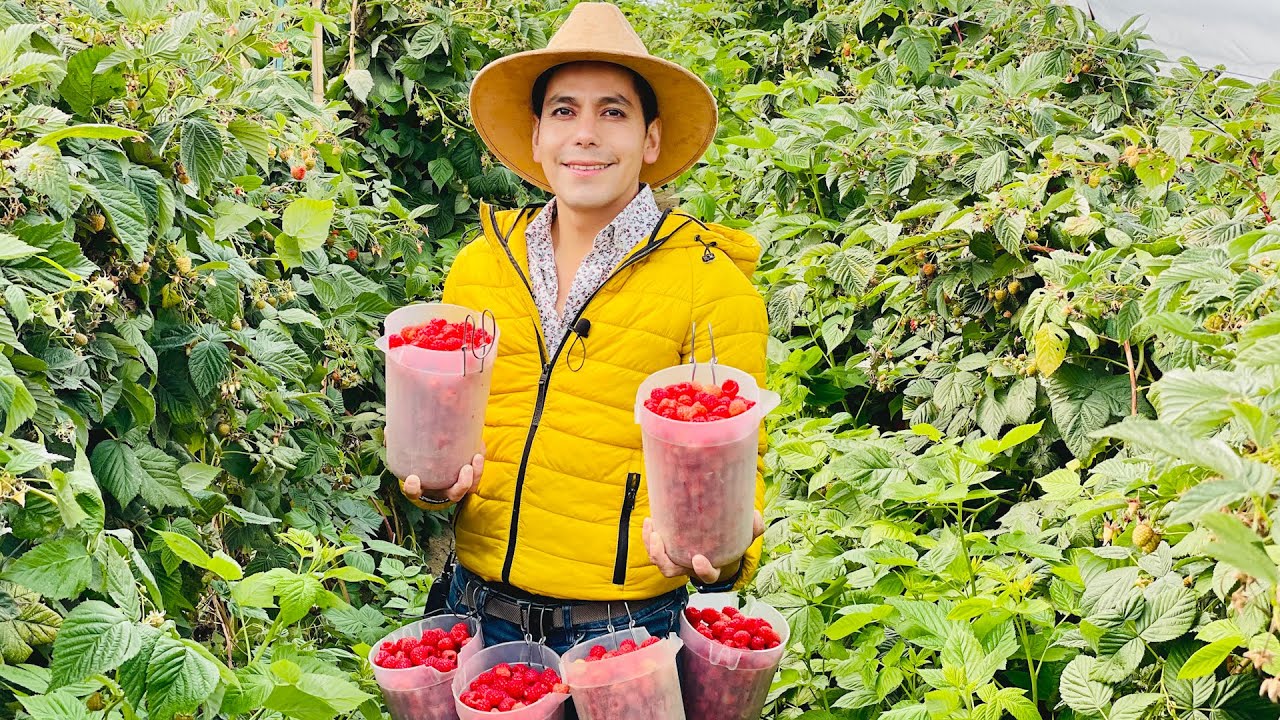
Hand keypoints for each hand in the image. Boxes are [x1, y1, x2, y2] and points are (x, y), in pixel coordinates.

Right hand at [400, 444, 484, 503]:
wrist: (433, 468)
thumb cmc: (418, 462)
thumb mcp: (406, 455)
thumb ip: (397, 444)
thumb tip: (389, 428)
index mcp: (422, 488)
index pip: (415, 493)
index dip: (414, 489)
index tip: (413, 479)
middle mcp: (442, 490)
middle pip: (454, 495)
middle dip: (461, 485)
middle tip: (464, 469)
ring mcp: (456, 485)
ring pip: (470, 487)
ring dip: (476, 474)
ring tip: (477, 457)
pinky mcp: (468, 477)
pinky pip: (477, 473)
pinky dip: (480, 463)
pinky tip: (479, 446)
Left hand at [643, 510, 763, 583]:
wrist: (717, 545)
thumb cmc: (729, 544)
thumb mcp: (743, 537)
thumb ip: (752, 529)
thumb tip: (756, 516)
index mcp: (710, 569)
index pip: (706, 577)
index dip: (702, 571)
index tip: (698, 559)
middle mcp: (689, 568)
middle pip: (671, 571)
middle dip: (661, 558)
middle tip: (659, 540)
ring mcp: (676, 560)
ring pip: (658, 561)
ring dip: (651, 546)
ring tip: (651, 526)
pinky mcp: (667, 549)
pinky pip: (653, 548)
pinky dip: (648, 537)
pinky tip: (651, 521)